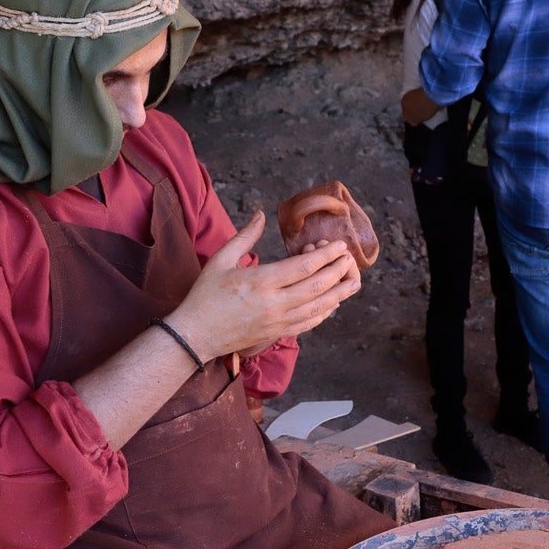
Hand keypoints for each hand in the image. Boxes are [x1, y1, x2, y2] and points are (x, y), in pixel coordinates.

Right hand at [166, 211, 360, 360]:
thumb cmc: (205, 295)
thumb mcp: (221, 260)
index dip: (326, 255)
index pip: (304, 266)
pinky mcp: (275, 334)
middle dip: (337, 271)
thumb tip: (260, 214)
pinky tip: (332, 304)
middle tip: (349, 260)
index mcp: (261, 281)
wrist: (195, 334)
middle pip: (317, 286)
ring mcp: (277, 321)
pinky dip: (324, 313)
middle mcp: (274, 303)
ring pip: (318, 307)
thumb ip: (244, 236)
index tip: (339, 245)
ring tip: (353, 282)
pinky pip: (308, 324)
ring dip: (338, 294)